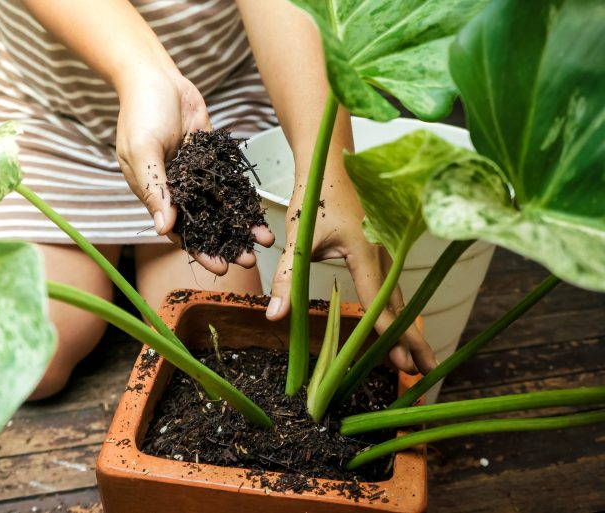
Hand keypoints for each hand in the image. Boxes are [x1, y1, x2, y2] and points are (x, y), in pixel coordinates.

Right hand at [115, 69, 272, 274]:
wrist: (156, 78)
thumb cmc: (140, 113)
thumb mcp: (143, 152)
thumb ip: (154, 189)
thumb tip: (163, 228)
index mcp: (157, 195)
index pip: (181, 233)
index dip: (201, 251)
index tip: (222, 267)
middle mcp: (179, 190)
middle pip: (207, 225)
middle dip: (228, 244)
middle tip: (250, 260)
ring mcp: (198, 176)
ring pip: (223, 207)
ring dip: (242, 225)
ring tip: (264, 240)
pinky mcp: (212, 159)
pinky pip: (231, 183)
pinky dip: (246, 198)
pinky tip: (262, 211)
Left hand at [265, 163, 437, 374]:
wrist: (330, 162)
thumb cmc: (315, 196)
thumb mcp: (298, 238)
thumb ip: (288, 277)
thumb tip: (275, 316)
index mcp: (365, 251)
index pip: (378, 299)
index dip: (388, 332)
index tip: (401, 359)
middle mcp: (382, 254)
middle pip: (400, 304)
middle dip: (414, 338)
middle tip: (426, 370)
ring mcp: (384, 252)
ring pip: (399, 297)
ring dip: (409, 328)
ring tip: (420, 359)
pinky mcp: (380, 251)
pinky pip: (392, 287)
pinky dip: (398, 312)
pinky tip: (400, 329)